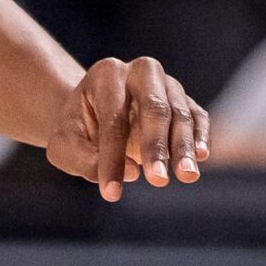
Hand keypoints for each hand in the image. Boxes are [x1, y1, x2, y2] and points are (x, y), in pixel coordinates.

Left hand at [47, 55, 211, 202]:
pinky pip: (197, 117)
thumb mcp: (65, 145)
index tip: (111, 193)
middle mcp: (141, 71)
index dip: (112, 158)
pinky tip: (201, 158)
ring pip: (180, 114)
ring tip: (186, 175)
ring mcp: (167, 84)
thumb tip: (133, 171)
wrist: (93, 112)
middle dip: (156, 145)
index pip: (113, 119)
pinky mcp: (184, 100)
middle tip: (157, 180)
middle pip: (155, 107)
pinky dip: (201, 137)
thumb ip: (85, 160)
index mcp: (107, 74)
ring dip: (183, 147)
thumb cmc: (78, 129)